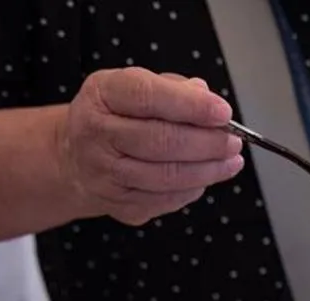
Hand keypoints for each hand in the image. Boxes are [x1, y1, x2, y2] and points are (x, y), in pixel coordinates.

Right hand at [58, 68, 242, 226]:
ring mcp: (105, 173)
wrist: (76, 158)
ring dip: (207, 171)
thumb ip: (172, 89)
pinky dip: (192, 189)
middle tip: (233, 142)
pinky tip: (205, 178)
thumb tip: (206, 96)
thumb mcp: (134, 87)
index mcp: (102, 95)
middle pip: (160, 141)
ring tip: (230, 162)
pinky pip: (165, 200)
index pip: (147, 96)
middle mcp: (97, 133)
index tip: (223, 112)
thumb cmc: (115, 117)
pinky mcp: (118, 204)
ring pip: (166, 177)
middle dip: (206, 143)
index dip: (190, 106)